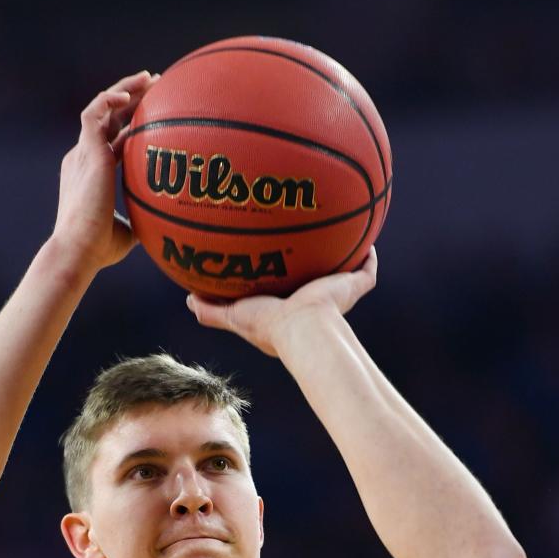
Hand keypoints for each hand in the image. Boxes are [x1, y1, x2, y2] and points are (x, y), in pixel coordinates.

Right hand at [51, 71, 155, 275]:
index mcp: (91, 171)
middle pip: (108, 117)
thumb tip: (162, 223)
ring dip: (124, 89)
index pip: (113, 137)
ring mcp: (83, 152)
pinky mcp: (85, 151)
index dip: (132, 122)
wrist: (79, 248)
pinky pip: (93, 113)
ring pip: (101, 108)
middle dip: (132, 96)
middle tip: (156, 82)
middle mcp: (85, 156)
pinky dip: (109, 99)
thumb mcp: (127, 231)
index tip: (155, 110)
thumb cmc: (100, 247)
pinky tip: (129, 94)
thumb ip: (141, 218)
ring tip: (148, 77)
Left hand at [185, 249, 377, 356]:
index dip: (285, 272)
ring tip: (340, 230)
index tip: (277, 254)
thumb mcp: (234, 316)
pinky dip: (369, 256)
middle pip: (318, 277)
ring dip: (344, 255)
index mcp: (291, 307)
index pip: (289, 287)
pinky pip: (367, 270)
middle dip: (315, 260)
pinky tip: (367, 238)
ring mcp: (338, 295)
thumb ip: (212, 311)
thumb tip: (189, 298)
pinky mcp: (354, 287)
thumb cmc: (269, 325)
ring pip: (346, 273)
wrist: (304, 327)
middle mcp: (316, 299)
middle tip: (306, 237)